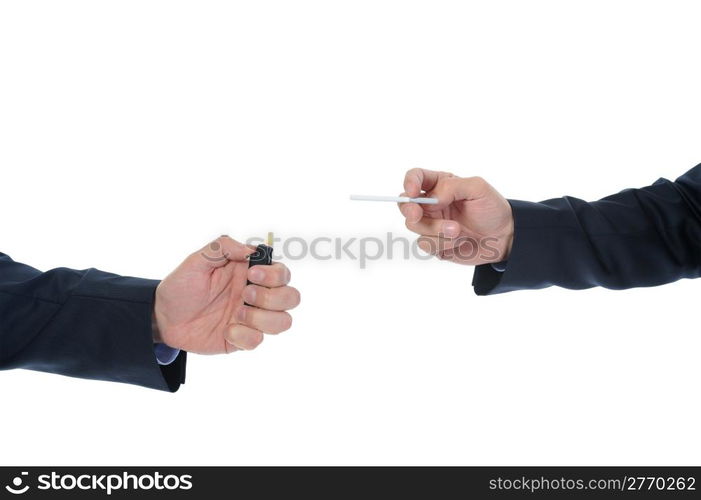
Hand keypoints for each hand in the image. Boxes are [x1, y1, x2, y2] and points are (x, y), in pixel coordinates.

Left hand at [153, 236, 300, 353]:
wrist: (162, 318)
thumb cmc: (181, 286)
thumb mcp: (197, 260)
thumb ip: (223, 247)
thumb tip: (251, 250)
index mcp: (250, 273)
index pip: (283, 273)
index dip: (275, 275)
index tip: (251, 275)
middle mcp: (256, 295)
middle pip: (292, 298)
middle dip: (272, 298)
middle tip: (245, 295)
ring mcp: (252, 319)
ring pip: (284, 322)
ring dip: (262, 319)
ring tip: (236, 314)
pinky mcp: (243, 339)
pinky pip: (258, 342)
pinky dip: (243, 337)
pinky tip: (225, 331)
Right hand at [399, 169, 513, 264]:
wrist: (503, 237)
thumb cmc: (492, 209)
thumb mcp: (478, 188)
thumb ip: (452, 187)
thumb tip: (431, 199)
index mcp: (439, 185)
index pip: (415, 177)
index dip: (409, 183)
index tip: (413, 192)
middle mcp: (431, 204)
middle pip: (405, 204)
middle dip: (409, 210)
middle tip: (417, 215)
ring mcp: (431, 224)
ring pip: (414, 226)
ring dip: (435, 230)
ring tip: (458, 231)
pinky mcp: (434, 243)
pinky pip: (425, 244)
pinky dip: (441, 243)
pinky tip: (458, 241)